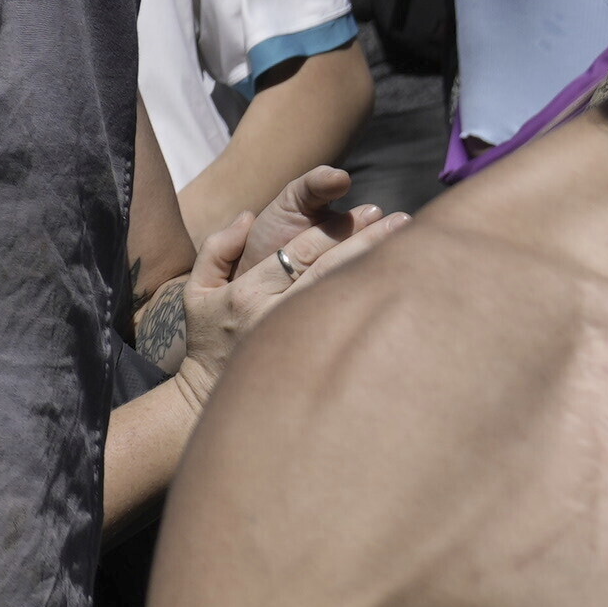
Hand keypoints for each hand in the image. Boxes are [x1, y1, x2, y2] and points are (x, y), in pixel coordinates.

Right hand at [173, 176, 390, 406]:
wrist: (209, 397)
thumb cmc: (208, 338)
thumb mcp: (197, 291)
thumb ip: (218, 248)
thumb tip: (247, 216)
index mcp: (247, 295)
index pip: (297, 253)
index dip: (333, 230)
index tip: (365, 210)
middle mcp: (272, 318)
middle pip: (328, 272)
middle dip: (365, 242)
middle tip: (400, 219)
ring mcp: (293, 343)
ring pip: (341, 299)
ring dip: (375, 270)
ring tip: (410, 247)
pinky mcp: (309, 364)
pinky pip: (344, 328)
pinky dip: (369, 304)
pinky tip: (395, 288)